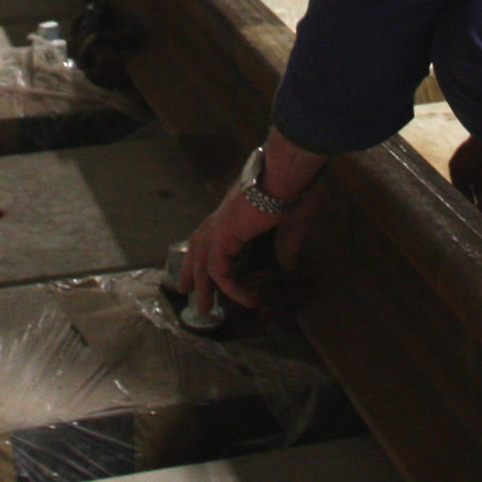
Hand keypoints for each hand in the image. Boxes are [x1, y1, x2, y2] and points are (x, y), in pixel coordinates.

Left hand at [180, 132, 326, 315]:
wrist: (288, 172)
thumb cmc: (295, 188)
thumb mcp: (294, 223)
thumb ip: (287, 245)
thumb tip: (288, 266)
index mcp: (236, 210)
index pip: (214, 233)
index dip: (209, 251)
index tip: (213, 269)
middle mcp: (223, 216)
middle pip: (199, 246)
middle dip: (192, 269)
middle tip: (187, 290)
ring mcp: (220, 225)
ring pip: (202, 261)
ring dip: (202, 285)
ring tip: (203, 309)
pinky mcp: (224, 235)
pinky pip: (219, 270)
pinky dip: (229, 287)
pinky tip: (247, 300)